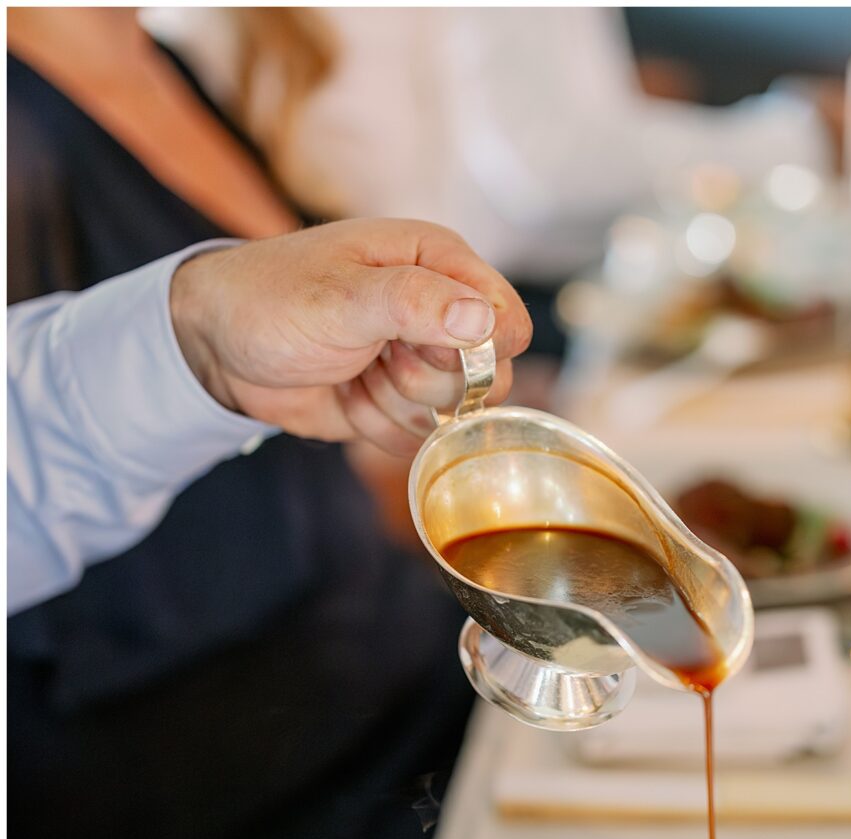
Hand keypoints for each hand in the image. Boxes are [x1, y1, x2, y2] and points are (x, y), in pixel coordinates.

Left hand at [169, 219, 532, 455]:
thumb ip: (414, 303)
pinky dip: (380, 428)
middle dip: (427, 384)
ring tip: (354, 371)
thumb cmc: (270, 299)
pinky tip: (349, 396)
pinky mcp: (400, 402)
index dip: (476, 350)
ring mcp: (421, 360)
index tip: (418, 346)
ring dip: (397, 406)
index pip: (507, 322)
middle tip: (376, 358)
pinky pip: (419, 438)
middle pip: (489, 380)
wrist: (217, 346)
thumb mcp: (340, 296)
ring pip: (454, 415)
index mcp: (438, 263)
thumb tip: (484, 319)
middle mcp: (439, 309)